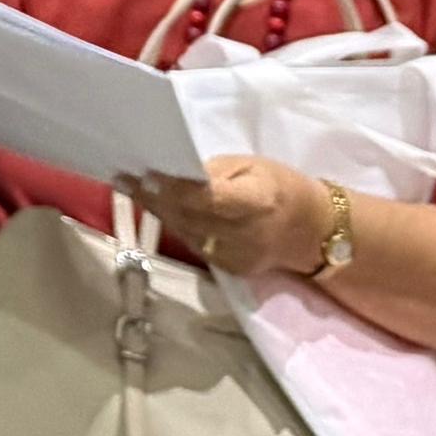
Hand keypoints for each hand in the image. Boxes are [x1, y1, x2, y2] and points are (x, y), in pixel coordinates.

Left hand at [119, 155, 329, 278]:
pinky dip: (176, 225)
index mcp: (258, 202)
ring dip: (158, 211)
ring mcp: (238, 256)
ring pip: (186, 233)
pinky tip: (158, 207)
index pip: (209, 199)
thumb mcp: (251, 166)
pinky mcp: (231, 269)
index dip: (175, 189)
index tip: (145, 174)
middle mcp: (247, 234)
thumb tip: (175, 173)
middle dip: (154, 198)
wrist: (312, 231)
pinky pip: (194, 244)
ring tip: (132, 187)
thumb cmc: (280, 187)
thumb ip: (214, 172)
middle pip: (191, 217)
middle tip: (124, 177)